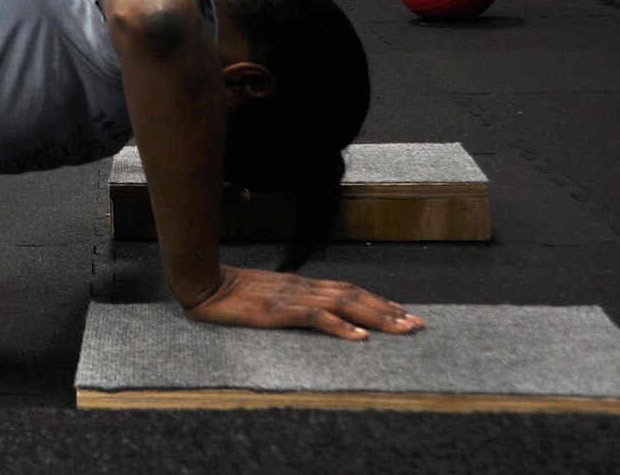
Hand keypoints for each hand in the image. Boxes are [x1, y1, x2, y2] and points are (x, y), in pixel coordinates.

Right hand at [184, 264, 424, 340]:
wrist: (202, 283)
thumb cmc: (230, 293)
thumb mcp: (266, 297)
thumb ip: (289, 302)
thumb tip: (312, 313)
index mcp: (300, 286)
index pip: (347, 290)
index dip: (377, 301)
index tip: (403, 312)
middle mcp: (303, 288)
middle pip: (354, 295)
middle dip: (388, 310)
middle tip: (418, 324)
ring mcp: (292, 298)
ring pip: (344, 304)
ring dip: (376, 316)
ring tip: (402, 328)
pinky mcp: (279, 310)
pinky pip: (316, 317)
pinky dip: (340, 326)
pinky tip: (359, 336)